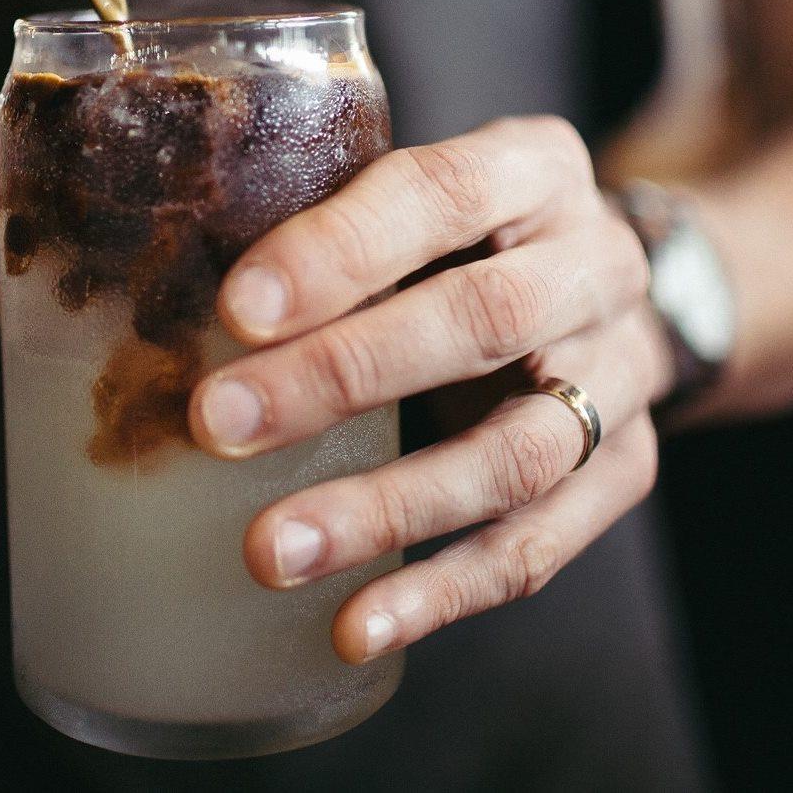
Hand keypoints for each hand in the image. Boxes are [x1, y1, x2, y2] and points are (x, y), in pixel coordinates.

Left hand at [189, 115, 675, 662]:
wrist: (606, 282)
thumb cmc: (469, 231)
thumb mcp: (419, 192)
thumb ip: (331, 223)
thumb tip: (168, 296)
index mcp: (532, 169)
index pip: (437, 194)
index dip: (337, 252)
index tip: (236, 310)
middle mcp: (591, 266)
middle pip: (479, 321)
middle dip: (339, 376)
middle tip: (218, 421)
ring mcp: (619, 374)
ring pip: (515, 453)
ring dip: (385, 507)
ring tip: (271, 549)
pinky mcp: (623, 469)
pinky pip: (540, 544)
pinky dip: (443, 589)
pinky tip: (355, 622)